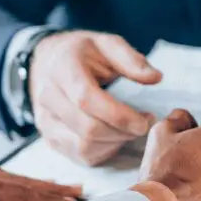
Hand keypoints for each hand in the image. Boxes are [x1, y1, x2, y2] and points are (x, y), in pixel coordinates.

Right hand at [29, 30, 162, 165]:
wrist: (48, 63)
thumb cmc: (83, 54)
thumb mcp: (107, 45)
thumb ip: (131, 60)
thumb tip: (155, 78)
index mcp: (62, 68)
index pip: (86, 99)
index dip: (119, 115)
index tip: (145, 121)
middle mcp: (47, 97)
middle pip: (87, 128)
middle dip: (123, 132)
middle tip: (143, 124)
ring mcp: (45, 121)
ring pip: (85, 146)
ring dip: (115, 142)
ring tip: (129, 128)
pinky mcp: (50, 138)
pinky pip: (81, 155)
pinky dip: (104, 150)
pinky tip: (114, 136)